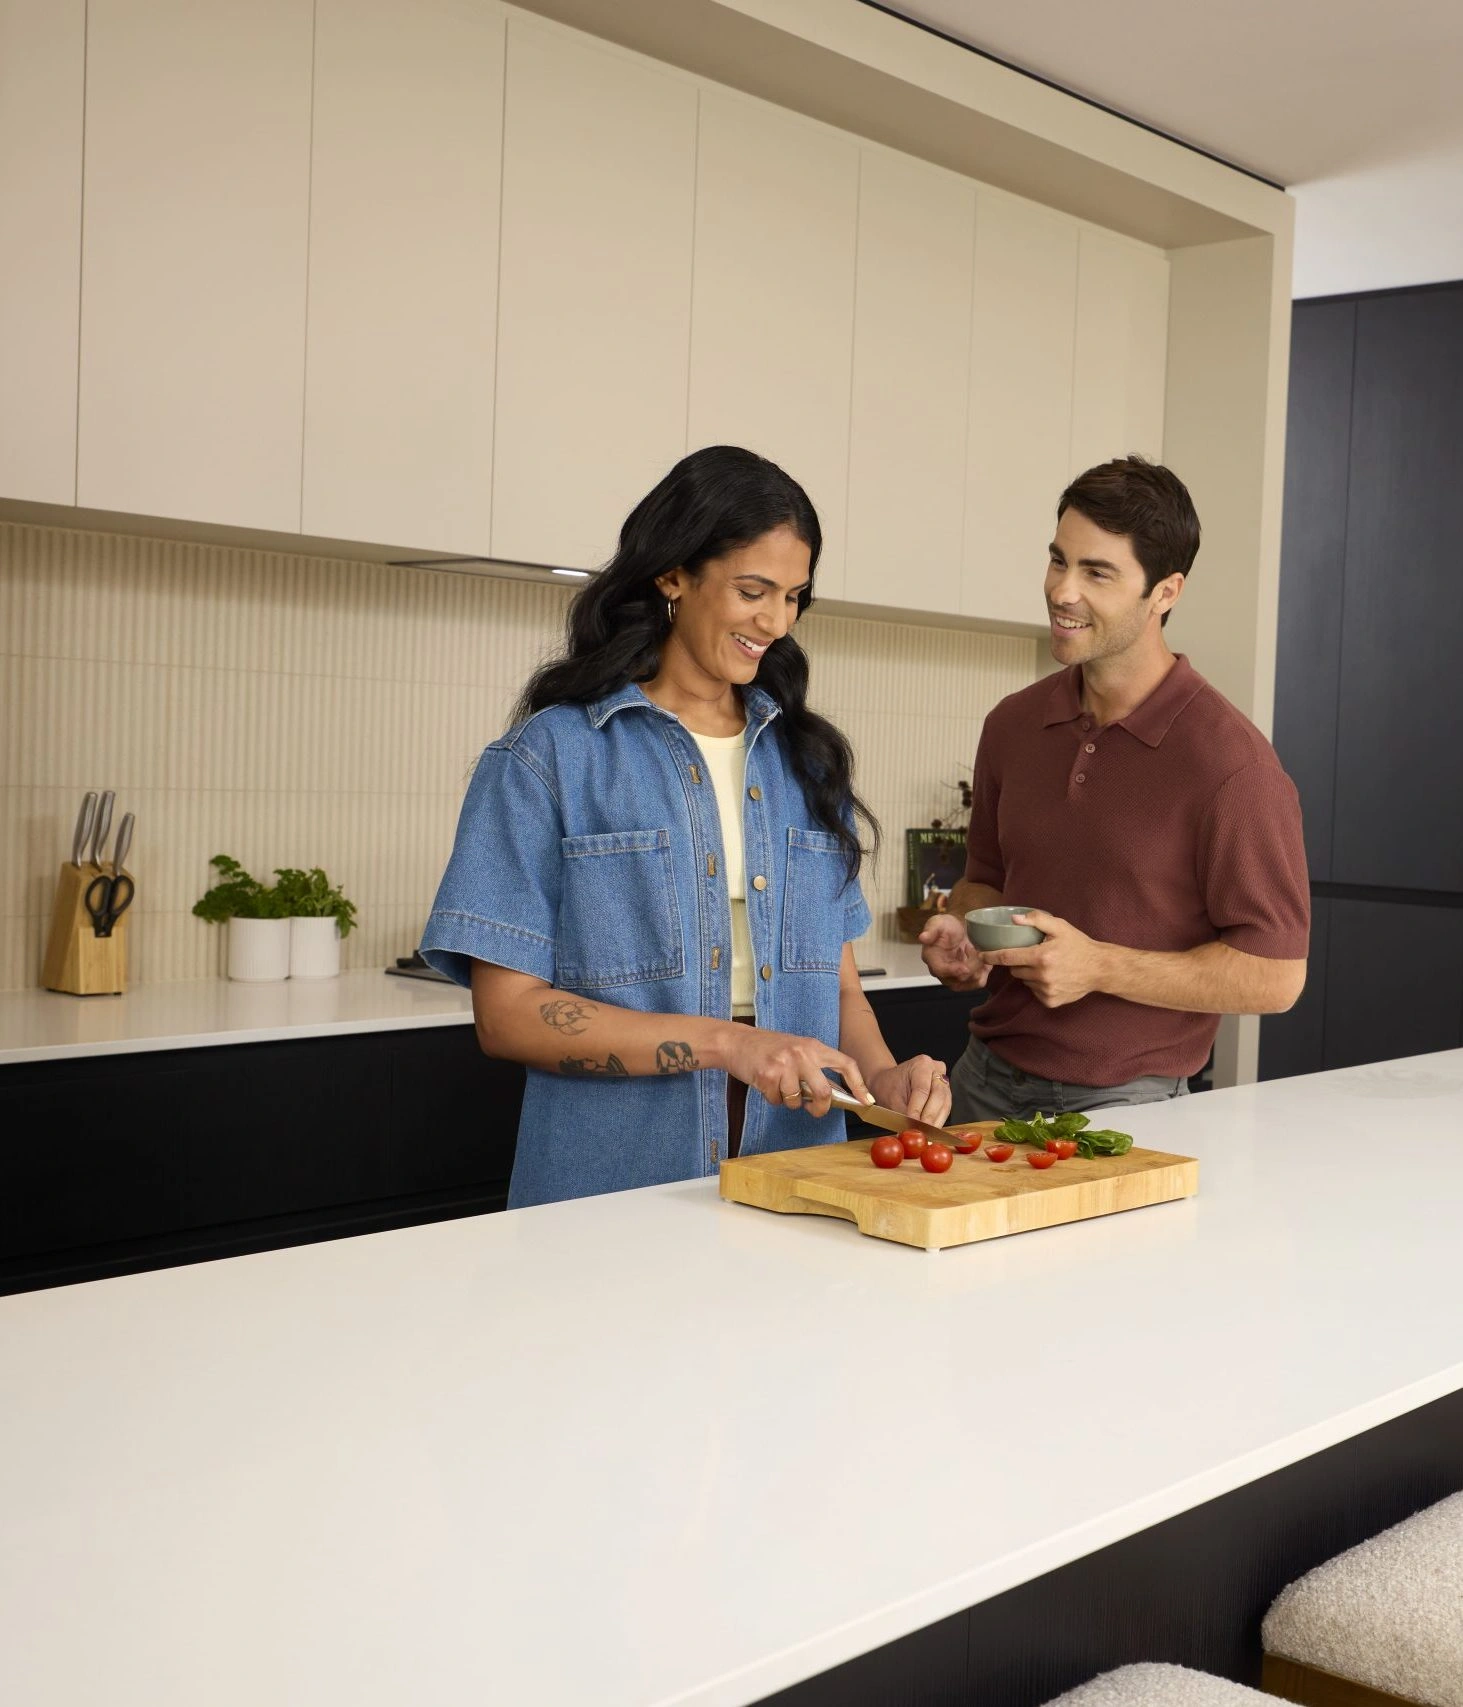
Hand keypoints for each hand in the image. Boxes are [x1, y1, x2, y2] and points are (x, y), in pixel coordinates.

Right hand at [720, 1026, 873, 1118]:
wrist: (736, 1041)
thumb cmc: (767, 1047)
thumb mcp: (797, 1049)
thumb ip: (814, 1067)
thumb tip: (833, 1094)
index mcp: (813, 1046)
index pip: (845, 1063)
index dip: (858, 1084)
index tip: (866, 1100)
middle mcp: (801, 1053)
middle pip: (824, 1092)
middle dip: (820, 1108)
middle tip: (814, 1109)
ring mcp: (784, 1064)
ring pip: (797, 1101)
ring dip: (789, 1102)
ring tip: (780, 1087)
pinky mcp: (767, 1075)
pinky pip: (777, 1101)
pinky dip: (772, 1099)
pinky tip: (766, 1084)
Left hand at [868, 1057, 949, 1126]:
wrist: (888, 1082)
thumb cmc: (888, 1086)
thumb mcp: (891, 1099)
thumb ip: (903, 1113)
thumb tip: (913, 1129)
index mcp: (922, 1064)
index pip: (922, 1089)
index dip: (918, 1109)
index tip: (913, 1124)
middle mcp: (937, 1069)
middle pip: (938, 1096)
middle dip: (930, 1117)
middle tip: (922, 1132)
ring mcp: (943, 1081)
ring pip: (945, 1104)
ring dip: (936, 1121)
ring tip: (927, 1134)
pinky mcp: (946, 1093)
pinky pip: (945, 1108)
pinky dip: (938, 1120)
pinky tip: (931, 1130)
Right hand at [918, 911, 989, 992]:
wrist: (958, 928)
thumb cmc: (946, 926)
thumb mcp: (937, 922)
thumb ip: (931, 930)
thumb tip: (923, 937)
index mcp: (932, 959)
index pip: (940, 970)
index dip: (953, 971)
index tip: (965, 968)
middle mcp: (942, 972)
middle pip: (957, 980)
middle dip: (970, 967)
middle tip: (974, 949)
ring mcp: (956, 977)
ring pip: (969, 983)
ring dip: (978, 968)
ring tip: (976, 950)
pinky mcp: (969, 977)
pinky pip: (978, 982)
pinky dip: (984, 971)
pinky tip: (981, 958)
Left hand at [977, 910, 1109, 1007]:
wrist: (1099, 968)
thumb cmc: (1078, 945)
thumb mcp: (1060, 926)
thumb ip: (1037, 919)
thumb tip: (1014, 918)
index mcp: (1041, 957)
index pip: (1007, 957)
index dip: (991, 956)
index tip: (981, 955)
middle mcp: (1042, 976)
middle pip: (1015, 970)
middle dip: (1019, 962)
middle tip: (1033, 955)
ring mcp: (1046, 991)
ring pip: (1025, 981)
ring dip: (1029, 974)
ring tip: (1046, 966)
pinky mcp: (1050, 1001)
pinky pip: (1034, 992)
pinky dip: (1038, 985)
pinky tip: (1052, 977)